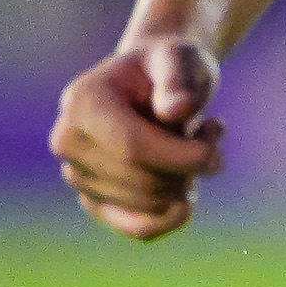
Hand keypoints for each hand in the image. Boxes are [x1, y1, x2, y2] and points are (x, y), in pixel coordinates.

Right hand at [50, 36, 223, 240]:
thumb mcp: (179, 57)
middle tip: (212, 132)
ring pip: (149, 205)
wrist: (153, 81)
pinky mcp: (95, 201)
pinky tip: (189, 196)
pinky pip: (138, 229)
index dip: (184, 155)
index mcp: (82, 102)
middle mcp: (68, 141)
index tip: (217, 137)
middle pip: (144, 181)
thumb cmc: (168, 66)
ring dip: (188, 182)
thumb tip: (176, 111)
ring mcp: (77, 175)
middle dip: (192, 165)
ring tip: (197, 144)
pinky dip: (172, 218)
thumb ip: (178, 79)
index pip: (132, 148)